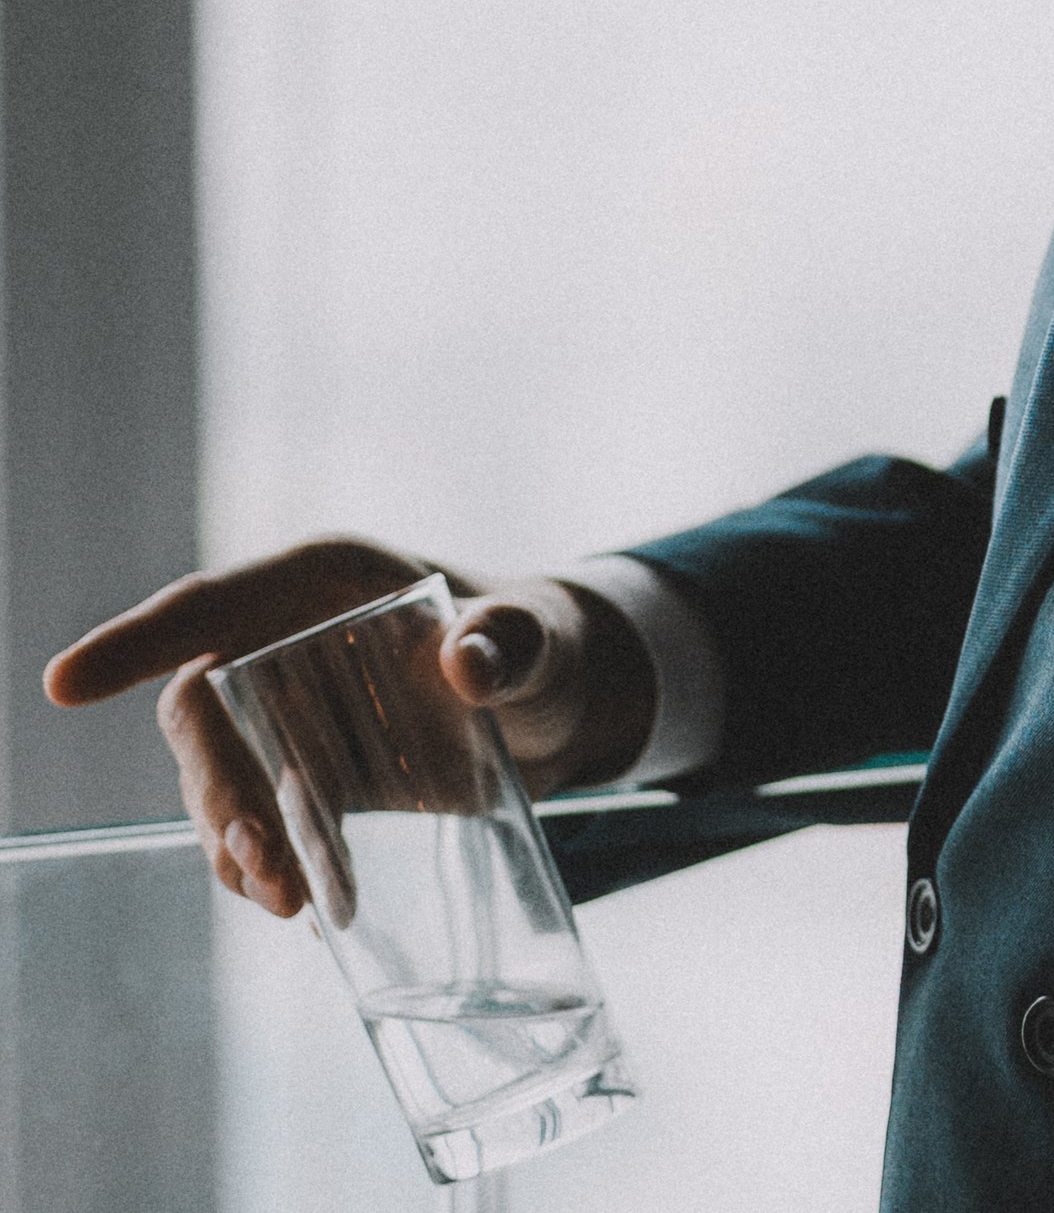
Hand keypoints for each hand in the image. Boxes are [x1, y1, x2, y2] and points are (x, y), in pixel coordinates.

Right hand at [44, 538, 658, 918]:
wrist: (558, 703)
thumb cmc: (542, 641)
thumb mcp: (539, 637)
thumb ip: (511, 641)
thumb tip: (469, 663)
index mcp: (325, 581)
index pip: (210, 605)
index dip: (135, 642)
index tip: (65, 686)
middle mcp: (287, 640)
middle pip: (200, 711)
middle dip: (214, 789)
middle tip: (263, 861)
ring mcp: (288, 711)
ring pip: (216, 779)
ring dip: (232, 843)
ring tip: (292, 900)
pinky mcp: (302, 774)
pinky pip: (249, 821)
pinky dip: (259, 865)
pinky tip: (300, 902)